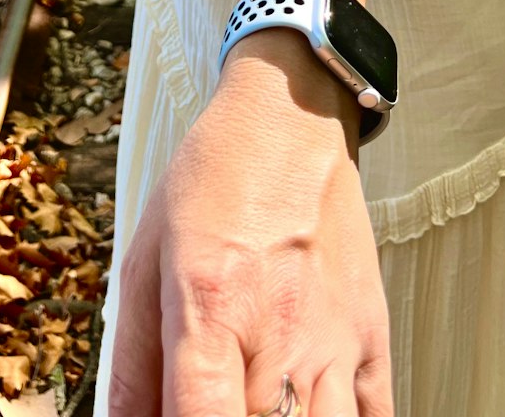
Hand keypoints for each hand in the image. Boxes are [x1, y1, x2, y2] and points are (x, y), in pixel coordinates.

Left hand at [106, 30, 394, 415]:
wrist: (289, 118)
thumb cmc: (218, 179)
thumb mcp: (146, 261)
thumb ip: (131, 364)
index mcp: (211, 312)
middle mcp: (279, 333)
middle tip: (215, 400)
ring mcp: (335, 340)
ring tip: (262, 406)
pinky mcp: (373, 335)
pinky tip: (311, 413)